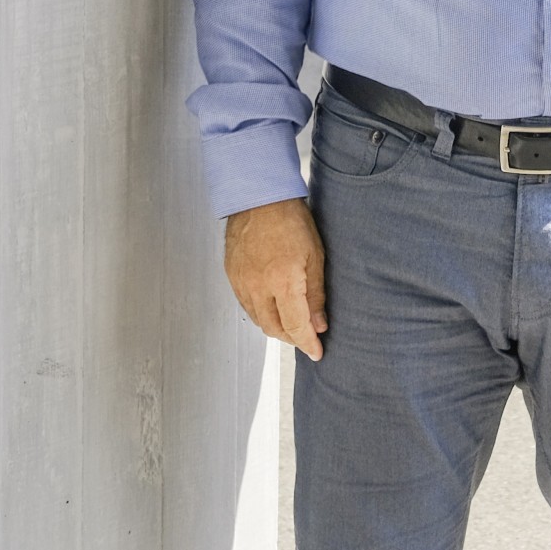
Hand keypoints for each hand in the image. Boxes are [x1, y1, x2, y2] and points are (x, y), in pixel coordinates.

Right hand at [224, 198, 326, 359]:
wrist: (258, 196)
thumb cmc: (290, 220)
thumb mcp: (314, 256)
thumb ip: (315, 295)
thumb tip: (319, 325)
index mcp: (283, 282)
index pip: (296, 327)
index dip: (307, 344)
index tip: (317, 353)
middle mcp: (258, 287)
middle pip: (274, 329)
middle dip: (292, 338)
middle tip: (306, 336)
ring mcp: (242, 282)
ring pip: (258, 320)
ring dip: (276, 327)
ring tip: (291, 322)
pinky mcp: (232, 276)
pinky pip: (246, 305)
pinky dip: (260, 312)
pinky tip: (272, 306)